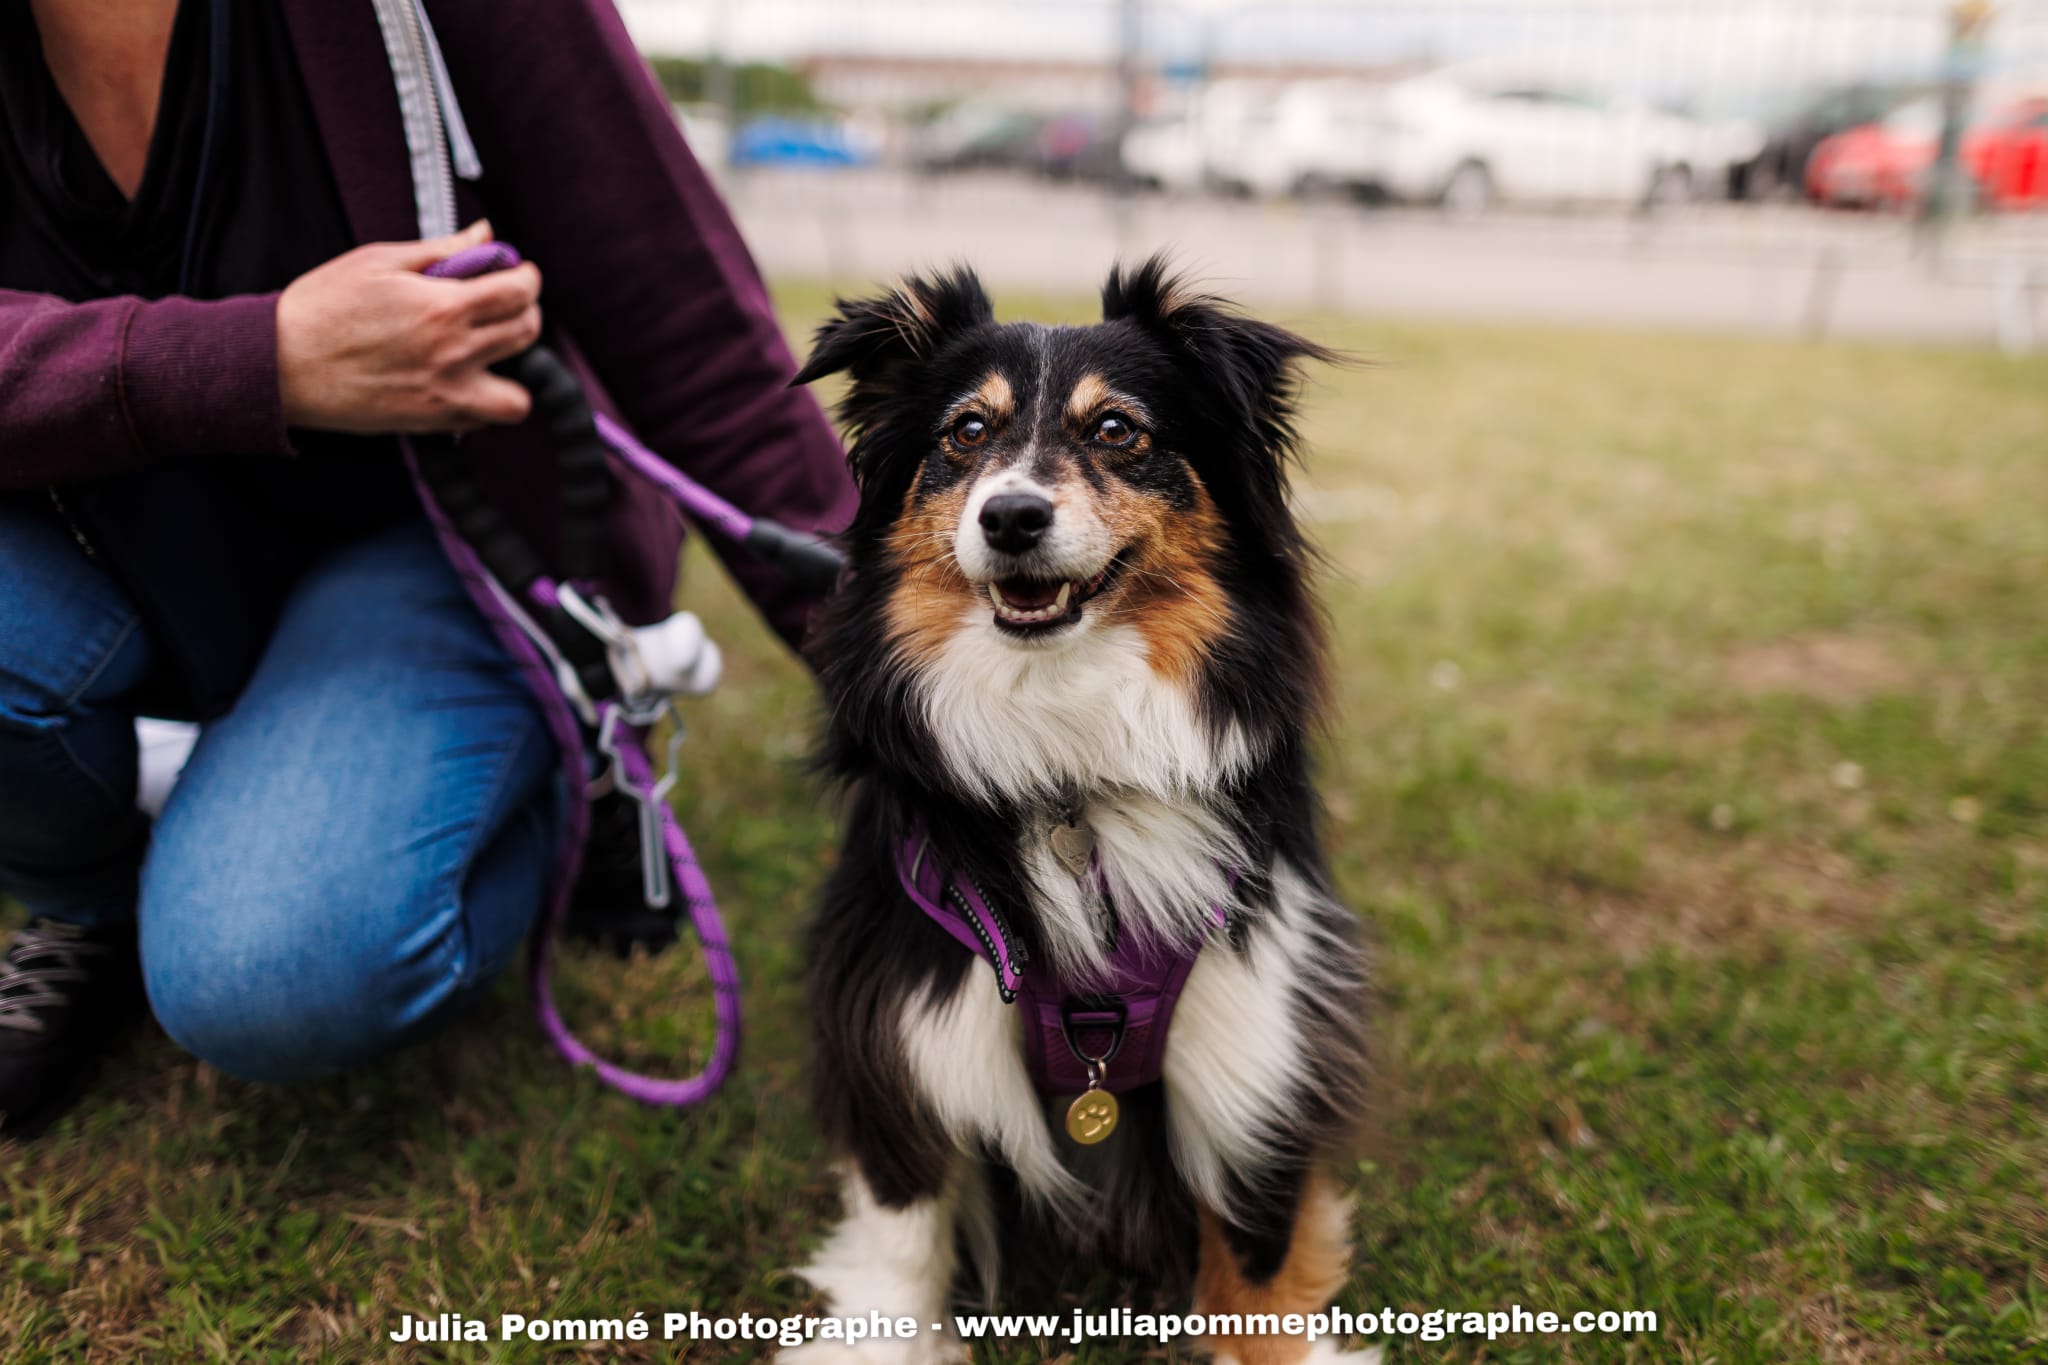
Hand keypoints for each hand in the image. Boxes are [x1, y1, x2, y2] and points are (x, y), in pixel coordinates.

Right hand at [275, 220, 543, 433]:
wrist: (280, 364)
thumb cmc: (323, 306)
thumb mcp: (380, 261)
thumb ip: (443, 249)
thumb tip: (486, 234)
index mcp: (443, 307)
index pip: (520, 292)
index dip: (526, 277)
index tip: (517, 273)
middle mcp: (453, 354)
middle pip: (527, 334)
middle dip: (524, 312)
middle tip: (501, 304)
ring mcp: (446, 394)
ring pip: (519, 395)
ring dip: (515, 370)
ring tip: (489, 350)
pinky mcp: (431, 422)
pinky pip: (485, 421)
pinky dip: (486, 401)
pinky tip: (463, 377)